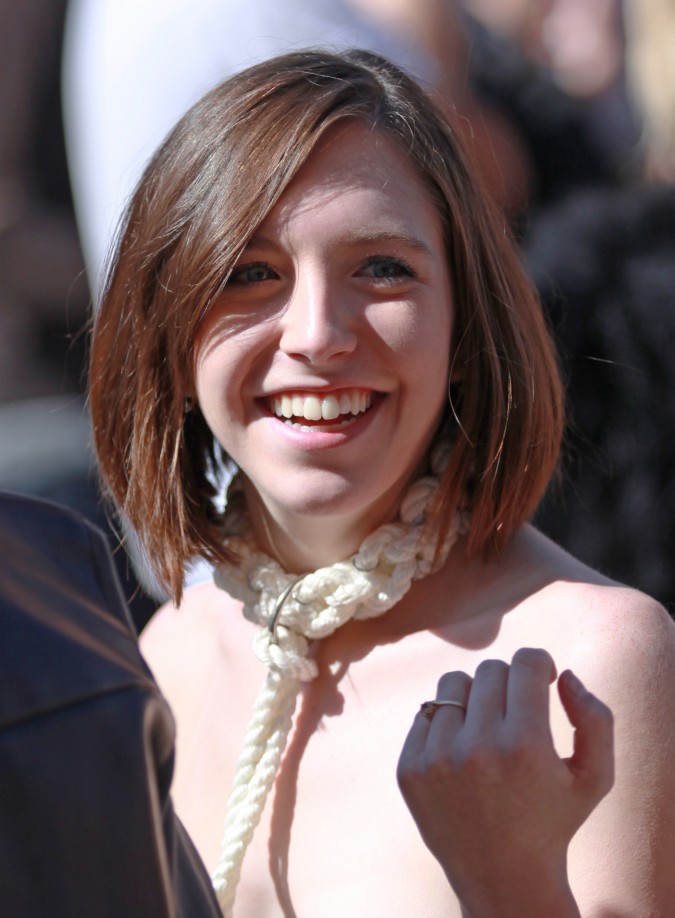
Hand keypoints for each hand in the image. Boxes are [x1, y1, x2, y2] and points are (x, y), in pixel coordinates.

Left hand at [397, 648, 613, 916]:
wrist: (502, 877)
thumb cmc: (553, 820)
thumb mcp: (594, 777)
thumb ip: (595, 718)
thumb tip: (563, 674)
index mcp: (526, 746)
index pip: (526, 662)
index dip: (539, 663)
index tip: (542, 681)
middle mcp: (477, 749)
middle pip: (490, 669)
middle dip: (509, 683)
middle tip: (517, 712)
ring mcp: (436, 759)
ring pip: (452, 683)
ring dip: (473, 696)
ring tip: (486, 726)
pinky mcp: (409, 769)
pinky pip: (425, 712)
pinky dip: (445, 723)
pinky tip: (462, 751)